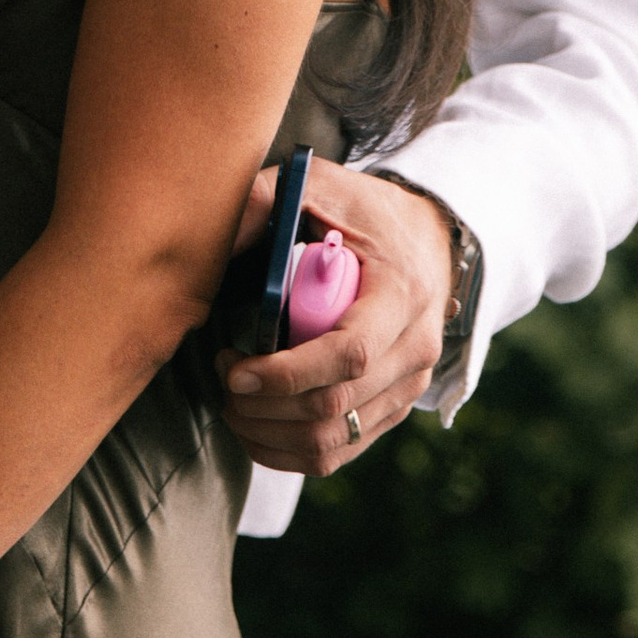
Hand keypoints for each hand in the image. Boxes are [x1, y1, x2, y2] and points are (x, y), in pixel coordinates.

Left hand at [217, 160, 456, 473]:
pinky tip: (254, 426)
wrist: (428, 238)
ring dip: (269, 434)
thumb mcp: (320, 185)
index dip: (286, 373)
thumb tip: (209, 234)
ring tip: (233, 403)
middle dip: (264, 405)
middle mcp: (415, 349)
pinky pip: (339, 452)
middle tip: (223, 380)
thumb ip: (264, 199)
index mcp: (402, 293)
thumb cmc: (364, 211)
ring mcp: (409, 387)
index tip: (234, 368)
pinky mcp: (394, 408)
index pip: (348, 354)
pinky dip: (288, 452)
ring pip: (333, 441)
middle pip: (334, 407)